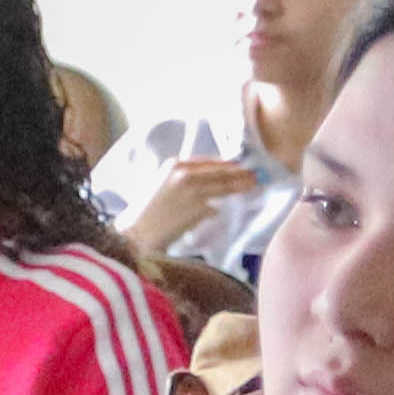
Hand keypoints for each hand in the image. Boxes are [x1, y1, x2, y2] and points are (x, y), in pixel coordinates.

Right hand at [121, 152, 257, 255]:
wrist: (138, 233)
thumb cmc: (146, 212)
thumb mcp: (161, 186)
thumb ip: (182, 180)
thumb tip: (206, 184)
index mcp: (174, 165)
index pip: (207, 161)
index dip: (225, 163)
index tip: (238, 165)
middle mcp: (185, 173)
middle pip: (220, 171)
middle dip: (239, 172)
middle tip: (255, 174)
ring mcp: (193, 190)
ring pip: (223, 185)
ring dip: (241, 184)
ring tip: (254, 184)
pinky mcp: (198, 207)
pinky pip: (215, 207)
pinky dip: (222, 207)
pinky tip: (234, 205)